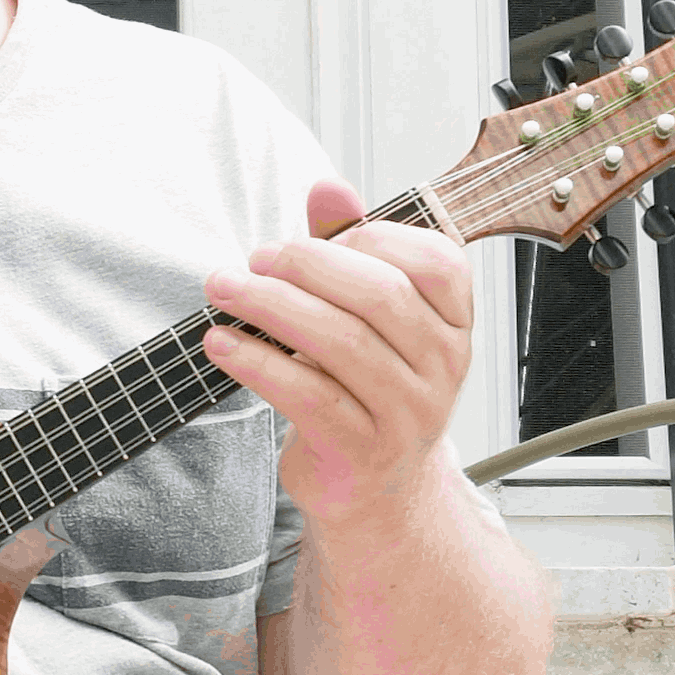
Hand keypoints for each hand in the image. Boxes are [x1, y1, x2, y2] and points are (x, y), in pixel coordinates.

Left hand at [201, 179, 474, 530]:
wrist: (373, 488)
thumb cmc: (361, 383)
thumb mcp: (362, 314)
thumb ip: (348, 246)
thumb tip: (329, 186)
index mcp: (453, 321)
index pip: (434, 259)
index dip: (368, 237)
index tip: (309, 239)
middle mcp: (443, 366)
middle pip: (379, 296)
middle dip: (306, 265)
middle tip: (252, 259)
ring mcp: (408, 412)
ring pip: (342, 343)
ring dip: (271, 307)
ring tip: (223, 290)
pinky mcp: (363, 451)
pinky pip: (310, 396)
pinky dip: (259, 363)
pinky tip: (221, 342)